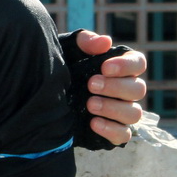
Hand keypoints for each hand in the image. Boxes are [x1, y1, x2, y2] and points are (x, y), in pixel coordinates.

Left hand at [62, 29, 146, 146]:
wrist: (37, 96)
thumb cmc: (59, 68)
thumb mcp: (66, 51)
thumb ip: (84, 42)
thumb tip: (105, 41)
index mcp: (119, 68)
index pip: (138, 63)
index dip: (127, 66)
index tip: (105, 68)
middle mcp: (124, 90)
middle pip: (138, 89)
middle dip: (115, 87)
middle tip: (91, 84)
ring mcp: (119, 112)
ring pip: (134, 113)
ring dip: (113, 108)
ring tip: (90, 104)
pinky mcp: (110, 131)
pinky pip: (123, 135)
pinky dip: (112, 130)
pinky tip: (93, 123)